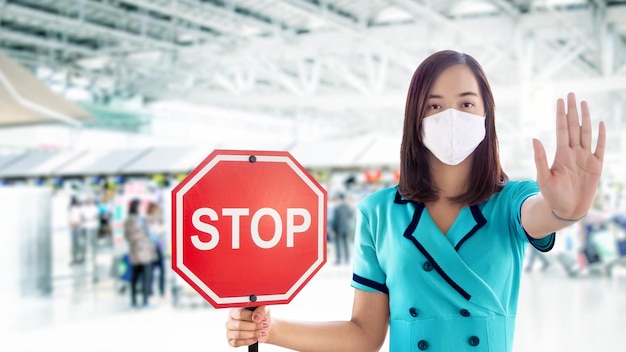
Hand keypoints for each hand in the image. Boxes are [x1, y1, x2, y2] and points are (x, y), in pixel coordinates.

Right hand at [225, 306, 270, 346]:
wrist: (263, 328)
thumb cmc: (261, 317)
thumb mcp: (264, 310)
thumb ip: (261, 310)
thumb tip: (256, 317)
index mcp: (235, 311)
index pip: (239, 314)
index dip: (251, 317)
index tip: (261, 319)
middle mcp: (230, 321)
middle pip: (239, 325)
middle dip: (254, 326)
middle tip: (263, 326)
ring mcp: (229, 332)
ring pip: (238, 334)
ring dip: (252, 334)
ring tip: (261, 332)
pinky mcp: (231, 341)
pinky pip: (237, 342)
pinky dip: (248, 341)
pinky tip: (255, 339)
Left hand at [532, 92, 605, 218]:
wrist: (566, 210)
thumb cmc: (552, 195)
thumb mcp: (543, 177)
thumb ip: (540, 158)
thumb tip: (535, 138)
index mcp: (561, 154)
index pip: (562, 129)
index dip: (561, 115)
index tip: (559, 100)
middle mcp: (573, 153)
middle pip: (574, 127)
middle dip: (572, 111)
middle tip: (571, 94)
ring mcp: (585, 158)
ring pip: (586, 134)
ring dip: (585, 119)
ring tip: (583, 103)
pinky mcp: (596, 166)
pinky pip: (600, 148)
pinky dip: (601, 136)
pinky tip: (600, 124)